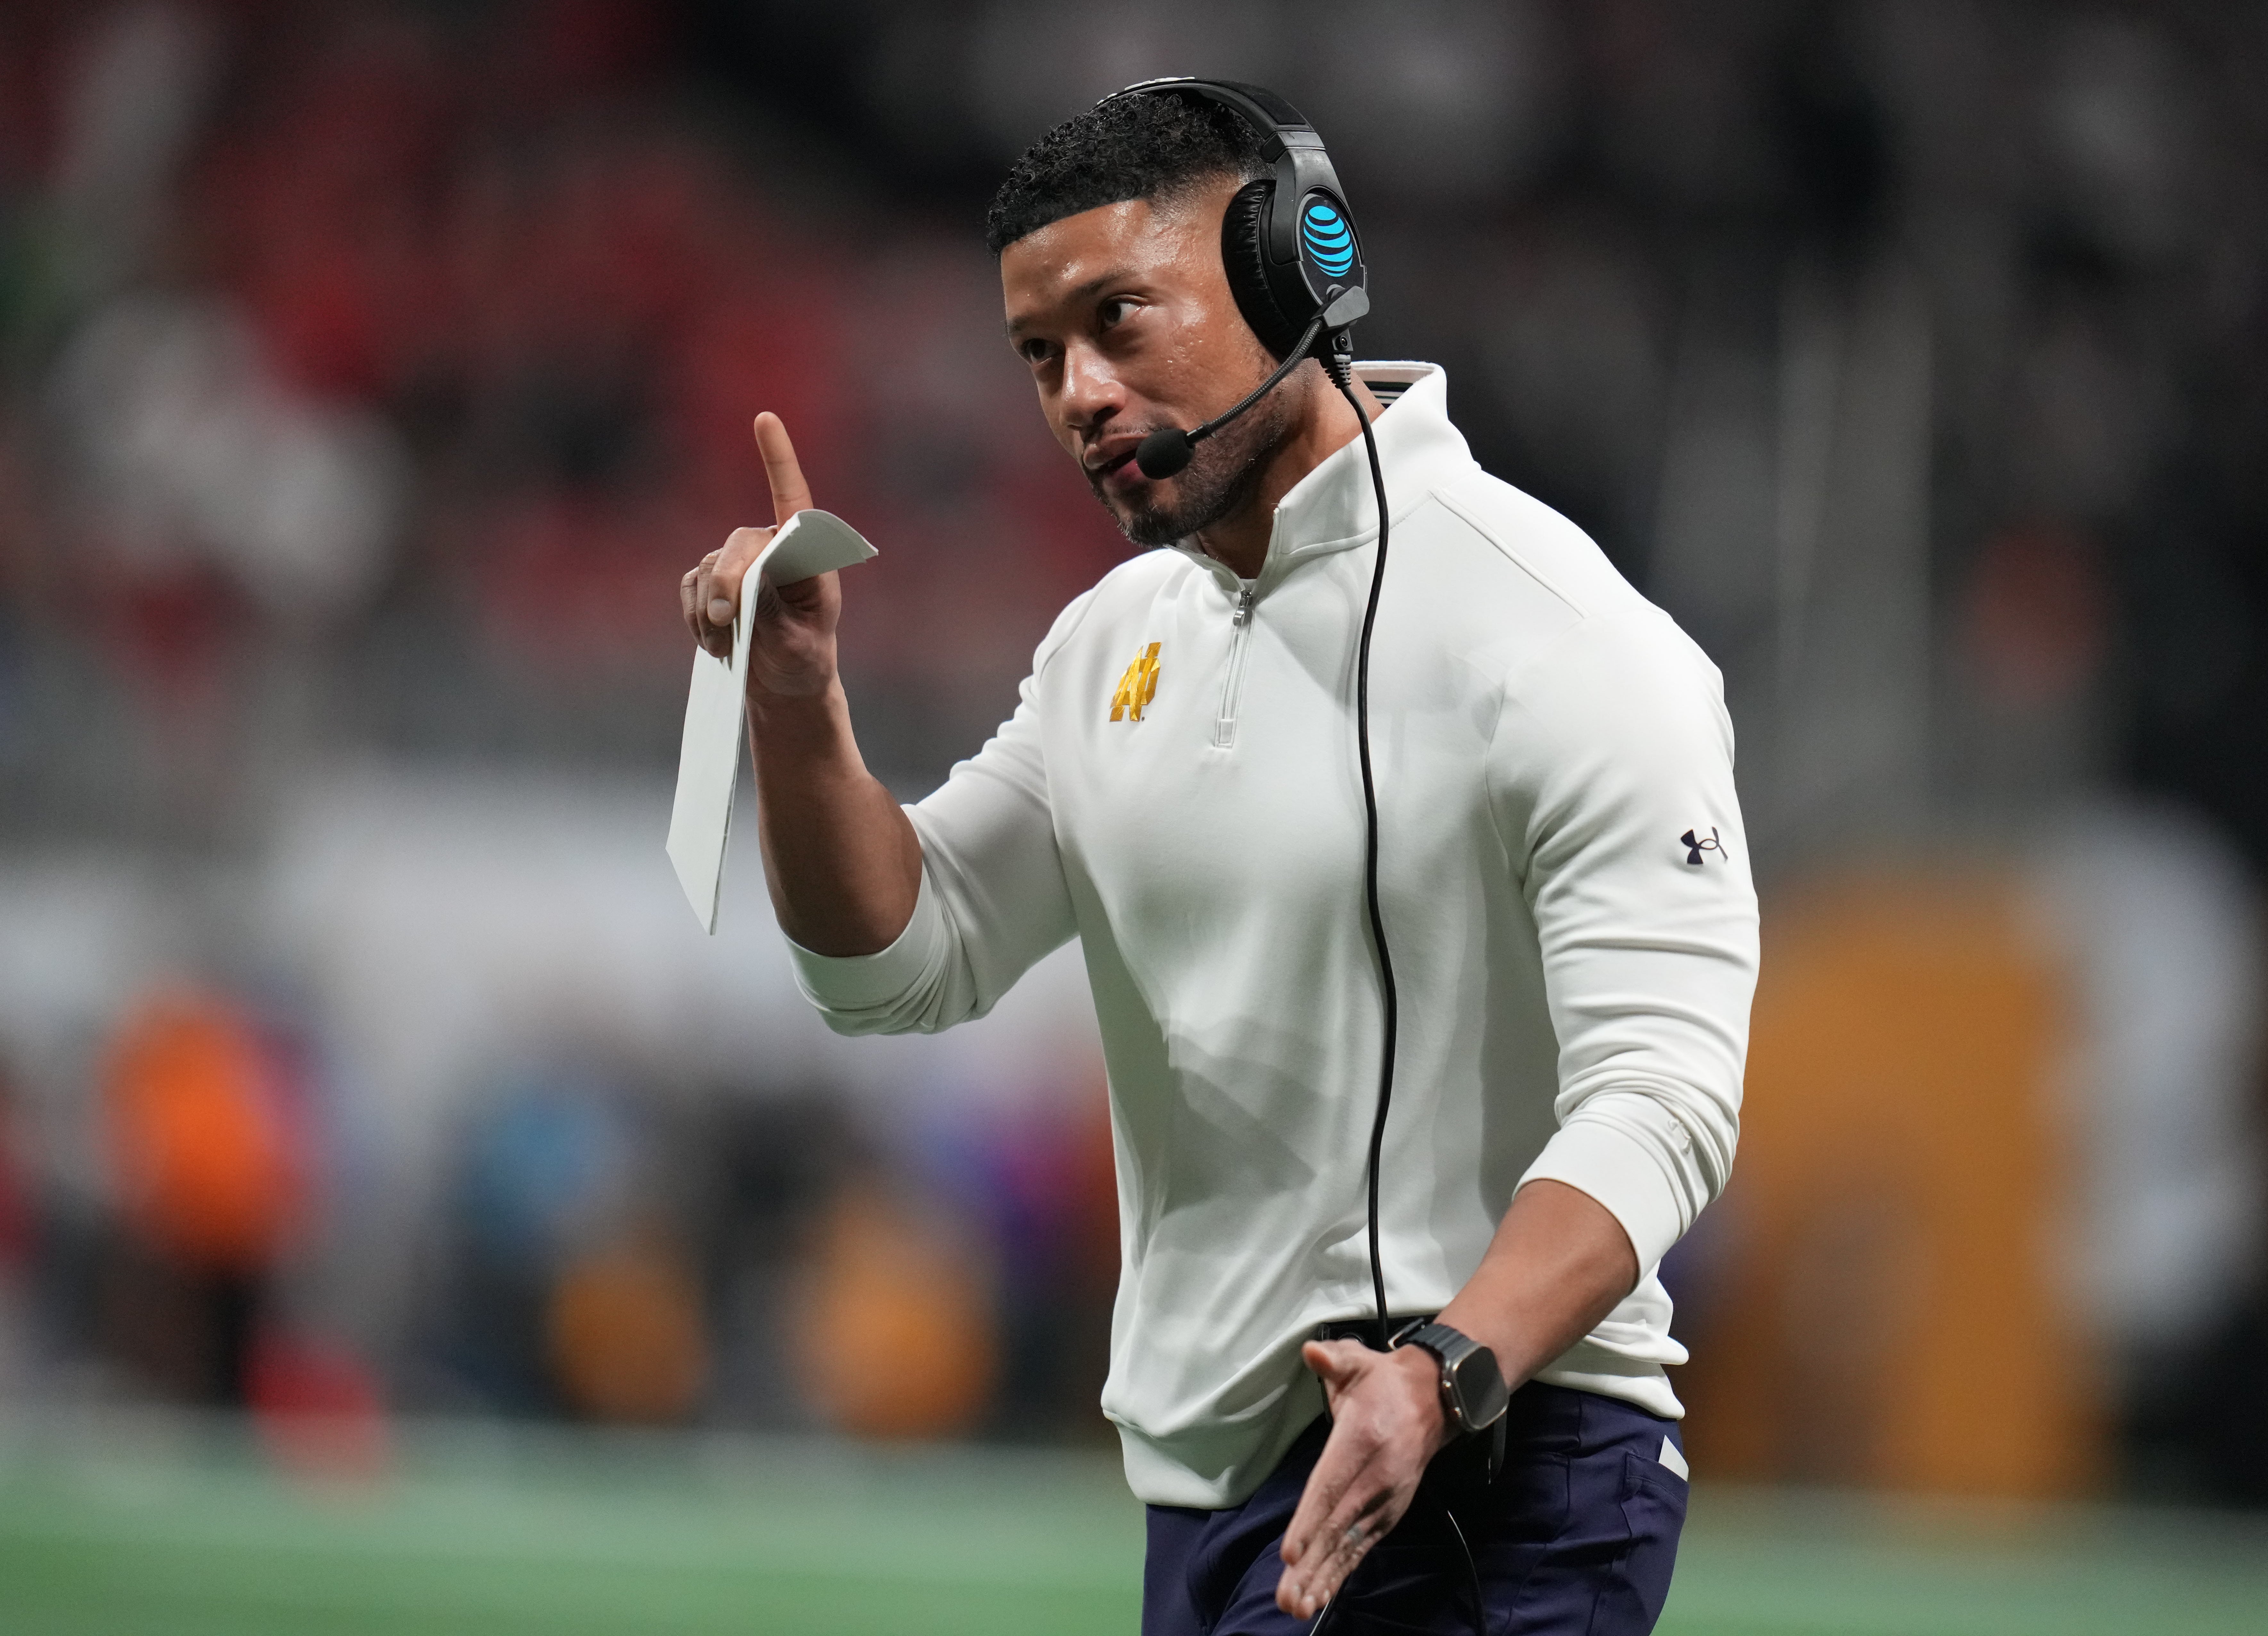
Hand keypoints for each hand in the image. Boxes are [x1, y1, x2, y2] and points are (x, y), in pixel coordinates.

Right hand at [679, 412, 839, 698]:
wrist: (785, 682)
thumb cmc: (802, 658)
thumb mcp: (796, 642)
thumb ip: (772, 612)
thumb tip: (743, 582)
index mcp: (806, 555)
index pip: (793, 500)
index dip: (778, 458)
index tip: (765, 418)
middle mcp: (771, 548)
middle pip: (739, 545)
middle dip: (727, 582)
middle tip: (724, 622)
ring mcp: (738, 562)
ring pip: (709, 569)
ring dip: (710, 612)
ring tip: (726, 647)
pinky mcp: (710, 581)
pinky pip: (691, 588)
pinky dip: (695, 617)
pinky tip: (713, 642)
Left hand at [1275, 1339, 1450, 1620]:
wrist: (1437, 1400)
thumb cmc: (1383, 1382)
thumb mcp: (1359, 1361)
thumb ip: (1334, 1359)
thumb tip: (1313, 1353)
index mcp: (1361, 1442)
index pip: (1330, 1487)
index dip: (1309, 1521)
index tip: (1290, 1552)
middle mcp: (1375, 1478)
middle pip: (1335, 1528)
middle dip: (1310, 1565)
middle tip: (1286, 1598)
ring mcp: (1384, 1500)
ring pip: (1348, 1545)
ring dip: (1324, 1578)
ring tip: (1298, 1606)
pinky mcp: (1387, 1513)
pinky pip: (1361, 1547)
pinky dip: (1341, 1573)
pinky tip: (1321, 1596)